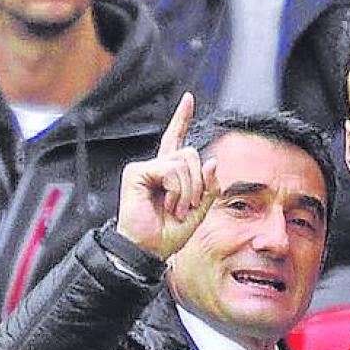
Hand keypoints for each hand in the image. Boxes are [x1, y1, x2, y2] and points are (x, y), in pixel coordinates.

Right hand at [115, 92, 217, 261]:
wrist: (147, 250)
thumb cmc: (167, 236)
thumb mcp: (198, 214)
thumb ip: (209, 190)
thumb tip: (213, 162)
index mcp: (170, 174)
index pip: (177, 140)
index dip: (182, 119)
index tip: (189, 98)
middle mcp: (157, 167)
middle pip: (192, 153)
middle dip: (199, 182)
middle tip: (188, 207)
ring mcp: (146, 168)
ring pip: (184, 162)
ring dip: (189, 190)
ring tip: (176, 210)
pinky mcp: (137, 171)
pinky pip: (171, 170)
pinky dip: (177, 190)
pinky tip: (168, 205)